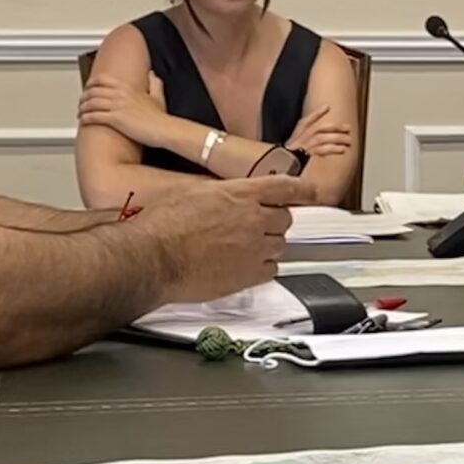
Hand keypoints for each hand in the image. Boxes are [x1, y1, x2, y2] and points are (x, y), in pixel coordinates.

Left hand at [77, 78, 176, 150]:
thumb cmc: (161, 118)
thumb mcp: (158, 96)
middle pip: (93, 91)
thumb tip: (152, 74)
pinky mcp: (115, 119)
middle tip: (81, 102)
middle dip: (84, 97)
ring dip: (82, 108)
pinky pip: (94, 116)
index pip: (103, 80)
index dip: (91, 83)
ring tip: (80, 113)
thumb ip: (154, 83)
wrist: (164, 130)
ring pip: (91, 103)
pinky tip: (83, 121)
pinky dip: (86, 118)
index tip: (87, 88)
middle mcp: (120, 94)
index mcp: (128, 88)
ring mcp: (117, 106)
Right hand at [136, 175, 305, 302]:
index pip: (285, 188)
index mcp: (240, 194)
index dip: (301, 190)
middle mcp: (253, 220)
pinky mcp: (249, 276)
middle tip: (254, 226)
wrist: (154, 258)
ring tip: (242, 248)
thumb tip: (227, 193)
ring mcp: (254, 249)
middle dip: (273, 222)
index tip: (309, 192)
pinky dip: (263, 268)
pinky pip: (271, 270)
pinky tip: (243, 266)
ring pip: (279, 245)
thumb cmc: (163, 225)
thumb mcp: (191, 192)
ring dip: (267, 245)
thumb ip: (220, 192)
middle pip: (284, 219)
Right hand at [284, 106, 353, 160]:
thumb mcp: (295, 144)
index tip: (327, 107)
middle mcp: (300, 138)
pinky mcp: (306, 155)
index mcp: (297, 134)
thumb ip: (305, 136)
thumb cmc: (289, 157)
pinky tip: (342, 150)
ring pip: (323, 138)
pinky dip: (333, 149)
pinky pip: (322, 150)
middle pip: (320, 128)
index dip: (317, 113)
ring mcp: (303, 146)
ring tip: (348, 141)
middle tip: (348, 128)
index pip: (307, 120)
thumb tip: (319, 129)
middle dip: (335, 127)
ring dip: (337, 138)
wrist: (282, 167)